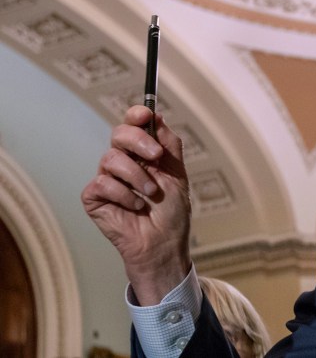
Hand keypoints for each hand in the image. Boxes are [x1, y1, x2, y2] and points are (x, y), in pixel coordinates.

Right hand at [81, 105, 190, 304]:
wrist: (164, 244)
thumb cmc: (171, 213)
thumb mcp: (177, 174)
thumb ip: (169, 145)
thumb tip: (158, 116)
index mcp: (143, 154)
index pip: (133, 125)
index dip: (136, 115)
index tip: (145, 115)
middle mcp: (123, 163)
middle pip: (119, 133)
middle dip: (138, 140)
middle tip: (155, 156)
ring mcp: (107, 179)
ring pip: (111, 159)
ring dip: (137, 177)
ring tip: (150, 194)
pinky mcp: (94, 198)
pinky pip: (103, 183)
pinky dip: (124, 195)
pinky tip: (135, 208)